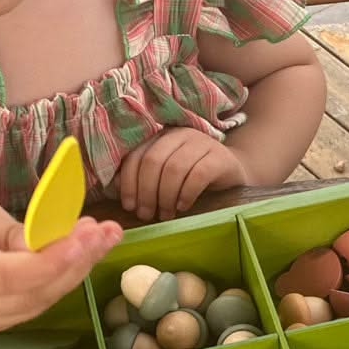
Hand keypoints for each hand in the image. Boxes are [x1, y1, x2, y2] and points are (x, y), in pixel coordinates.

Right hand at [0, 195, 122, 334]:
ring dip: (76, 272)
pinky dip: (61, 282)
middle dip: (75, 262)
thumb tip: (54, 245)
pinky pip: (33, 307)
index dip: (51, 261)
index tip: (86, 238)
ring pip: (38, 304)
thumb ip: (10, 231)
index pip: (7, 274)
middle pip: (30, 293)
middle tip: (106, 231)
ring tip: (102, 237)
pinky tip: (82, 256)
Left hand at [118, 128, 247, 220]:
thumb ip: (143, 177)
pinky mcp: (220, 157)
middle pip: (153, 161)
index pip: (137, 155)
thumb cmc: (192, 178)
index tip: (129, 206)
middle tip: (146, 215)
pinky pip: (198, 175)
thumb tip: (116, 191)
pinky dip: (186, 193)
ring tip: (165, 215)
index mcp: (161, 136)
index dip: (129, 182)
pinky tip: (183, 206)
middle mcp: (180, 134)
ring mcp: (202, 142)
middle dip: (146, 192)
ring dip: (165, 196)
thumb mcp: (165, 175)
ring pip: (174, 168)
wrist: (233, 174)